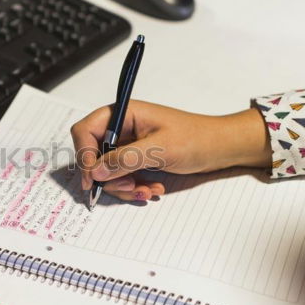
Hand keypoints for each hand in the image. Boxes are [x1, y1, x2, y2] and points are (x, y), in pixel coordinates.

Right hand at [70, 100, 270, 200]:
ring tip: (146, 190)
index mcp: (123, 114)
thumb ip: (126, 159)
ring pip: (105, 171)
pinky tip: (152, 188)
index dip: (84, 154)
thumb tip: (96, 171)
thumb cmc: (196, 139)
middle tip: (128, 187)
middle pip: (93, 154)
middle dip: (107, 176)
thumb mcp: (160, 149)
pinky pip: (121, 177)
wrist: (220, 149)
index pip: (86, 130)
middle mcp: (120, 128)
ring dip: (122, 186)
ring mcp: (127, 145)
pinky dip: (132, 187)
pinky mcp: (135, 160)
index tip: (92, 178)